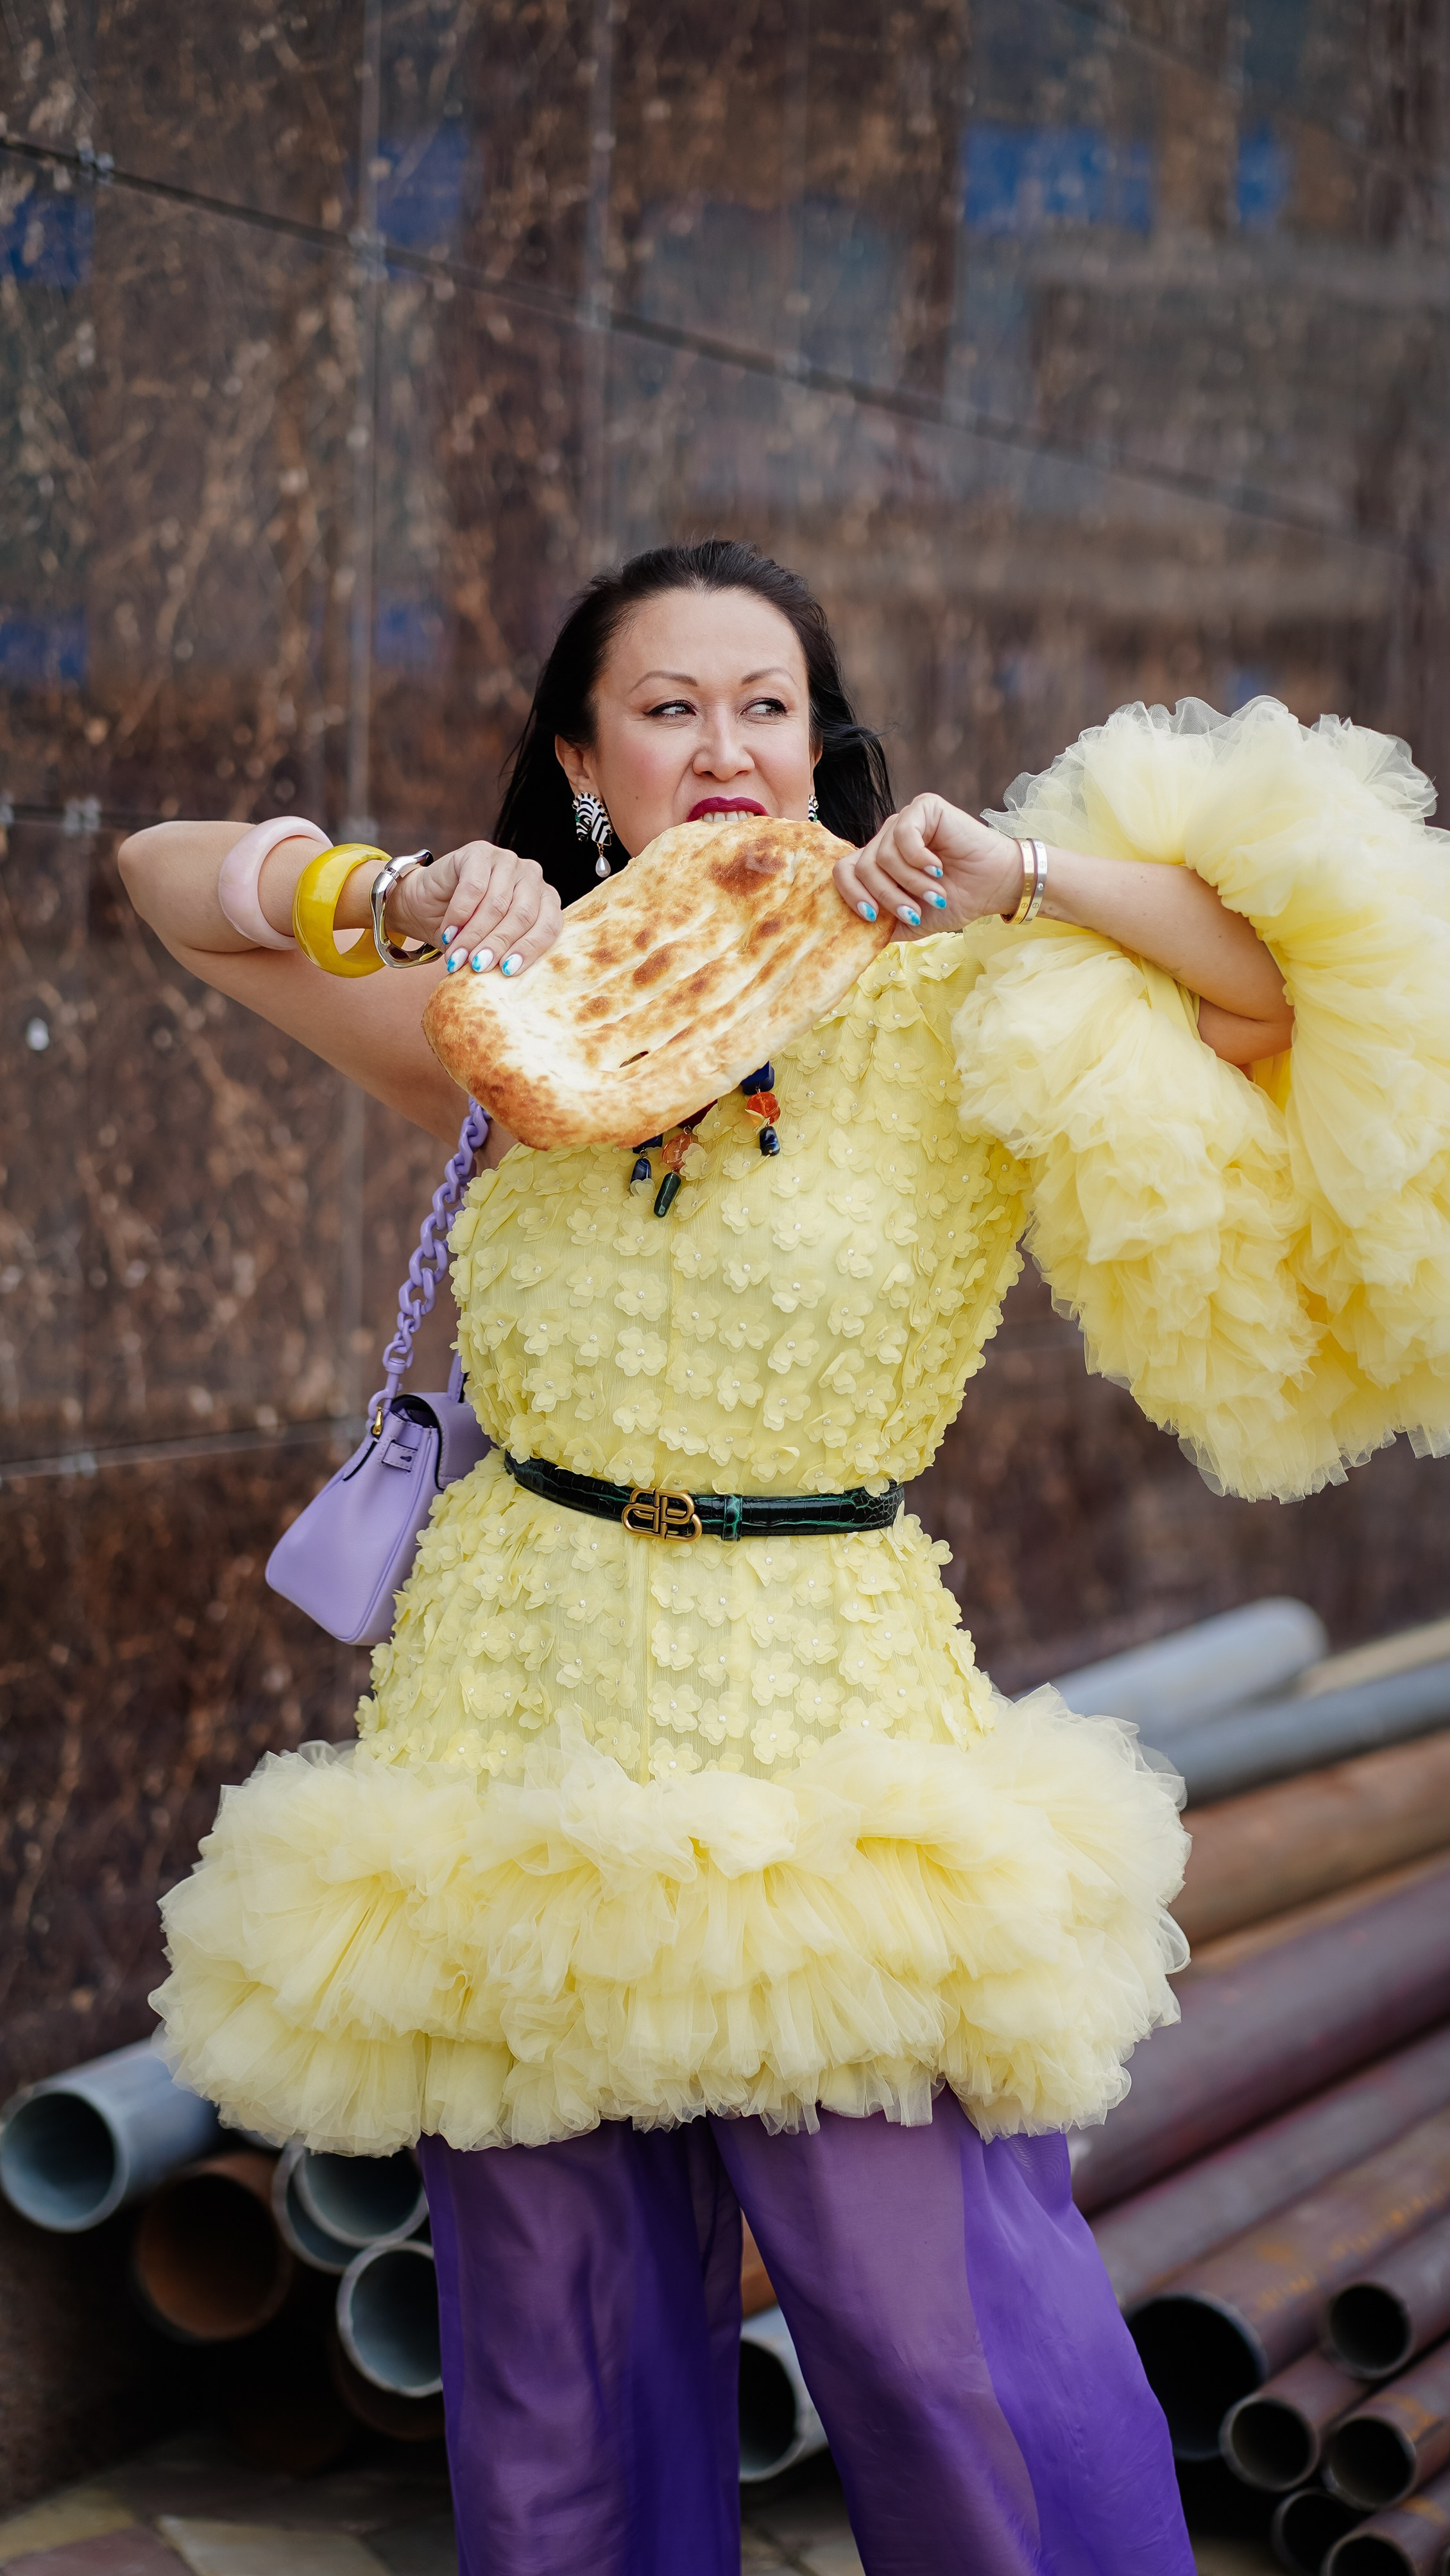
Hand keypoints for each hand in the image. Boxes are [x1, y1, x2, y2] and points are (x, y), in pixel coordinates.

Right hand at [387, 840, 561, 978]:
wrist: (426, 907)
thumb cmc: (464, 931)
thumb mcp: (489, 946)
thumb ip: (505, 954)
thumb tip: (506, 974)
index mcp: (545, 900)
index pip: (547, 926)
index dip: (528, 950)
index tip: (507, 971)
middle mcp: (531, 876)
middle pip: (521, 915)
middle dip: (497, 945)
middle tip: (477, 966)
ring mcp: (507, 860)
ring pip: (496, 904)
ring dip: (474, 934)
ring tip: (458, 956)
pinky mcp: (479, 851)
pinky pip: (473, 887)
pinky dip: (460, 914)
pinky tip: (449, 932)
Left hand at [833, 795, 1021, 938]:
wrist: (993, 888)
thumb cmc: (955, 902)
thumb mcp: (911, 922)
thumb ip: (882, 926)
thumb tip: (853, 935)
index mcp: (879, 863)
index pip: (844, 872)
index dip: (852, 896)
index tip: (871, 918)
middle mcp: (887, 839)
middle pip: (863, 867)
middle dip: (888, 896)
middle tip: (914, 911)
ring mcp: (904, 822)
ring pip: (884, 855)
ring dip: (911, 882)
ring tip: (935, 894)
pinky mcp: (924, 808)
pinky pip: (903, 834)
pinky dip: (918, 858)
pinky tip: (937, 868)